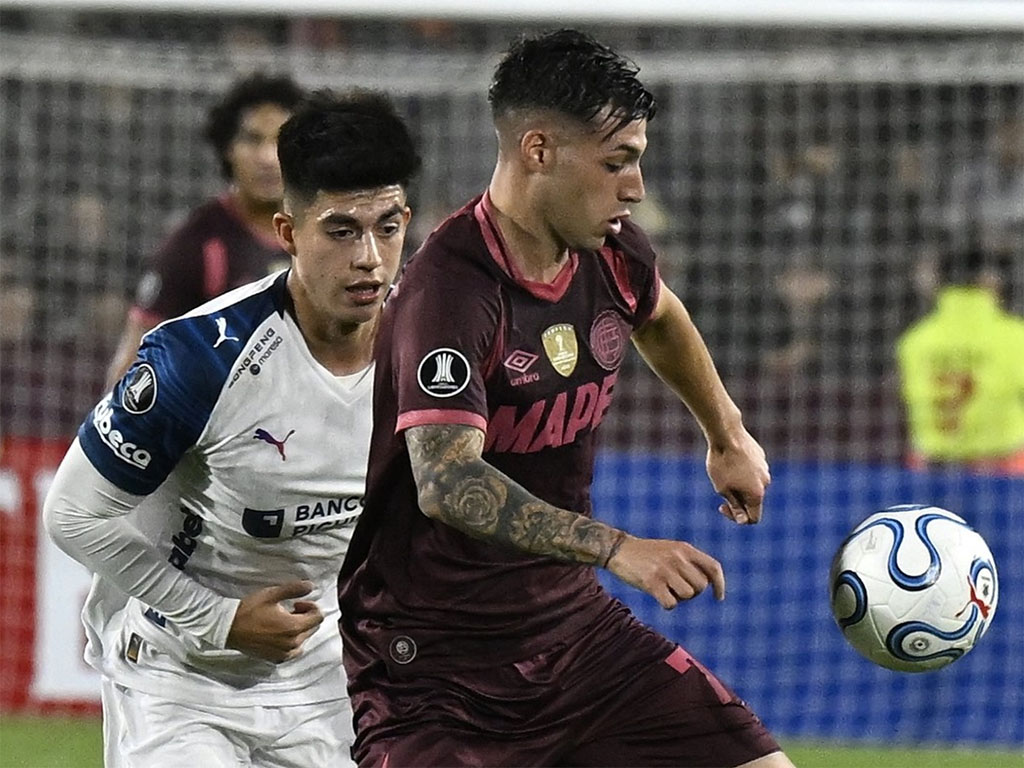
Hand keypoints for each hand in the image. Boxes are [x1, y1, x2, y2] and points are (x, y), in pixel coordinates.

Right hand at [225, 580, 323, 662]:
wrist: (229, 629)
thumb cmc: (250, 610)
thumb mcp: (272, 594)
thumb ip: (294, 589)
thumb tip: (311, 586)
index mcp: (294, 627)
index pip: (318, 617)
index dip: (311, 606)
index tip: (297, 603)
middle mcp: (292, 644)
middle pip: (312, 628)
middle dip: (305, 617)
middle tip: (290, 610)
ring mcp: (284, 654)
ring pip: (303, 640)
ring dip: (299, 630)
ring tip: (284, 622)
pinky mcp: (276, 659)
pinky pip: (293, 651)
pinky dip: (291, 642)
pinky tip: (279, 634)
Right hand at [606, 535, 724, 608]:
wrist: (618, 549)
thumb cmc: (646, 553)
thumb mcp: (671, 549)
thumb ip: (689, 562)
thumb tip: (708, 583)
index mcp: (684, 548)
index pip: (713, 567)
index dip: (720, 584)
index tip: (718, 597)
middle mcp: (677, 558)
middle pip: (701, 586)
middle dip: (693, 593)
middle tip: (677, 589)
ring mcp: (665, 570)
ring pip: (688, 595)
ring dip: (679, 598)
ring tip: (666, 590)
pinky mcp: (652, 583)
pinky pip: (671, 604)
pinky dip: (667, 604)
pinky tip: (658, 596)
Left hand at [706, 426, 770, 524]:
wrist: (727, 433)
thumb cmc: (721, 463)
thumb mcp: (722, 489)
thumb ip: (734, 506)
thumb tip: (743, 520)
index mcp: (757, 494)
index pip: (754, 518)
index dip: (738, 518)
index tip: (723, 506)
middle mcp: (766, 482)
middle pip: (752, 500)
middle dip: (737, 498)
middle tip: (720, 487)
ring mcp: (765, 468)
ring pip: (751, 484)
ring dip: (739, 483)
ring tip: (724, 470)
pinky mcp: (761, 457)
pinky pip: (751, 470)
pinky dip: (742, 470)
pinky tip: (730, 459)